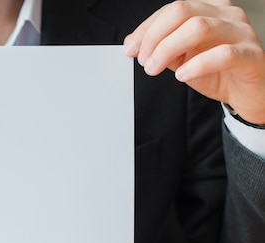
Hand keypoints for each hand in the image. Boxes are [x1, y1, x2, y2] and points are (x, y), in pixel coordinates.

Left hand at [124, 0, 264, 124]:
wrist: (246, 93)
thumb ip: (161, 48)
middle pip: (183, 12)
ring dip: (168, 49)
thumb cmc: (216, 72)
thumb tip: (132, 44)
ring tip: (154, 68)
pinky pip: (223, 54)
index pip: (172, 10)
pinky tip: (182, 75)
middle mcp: (227, 15)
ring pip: (199, 28)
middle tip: (143, 60)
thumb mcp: (182, 58)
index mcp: (210, 10)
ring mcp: (241, 33)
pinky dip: (197, 65)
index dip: (146, 29)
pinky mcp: (251, 55)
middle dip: (155, 37)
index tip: (130, 49)